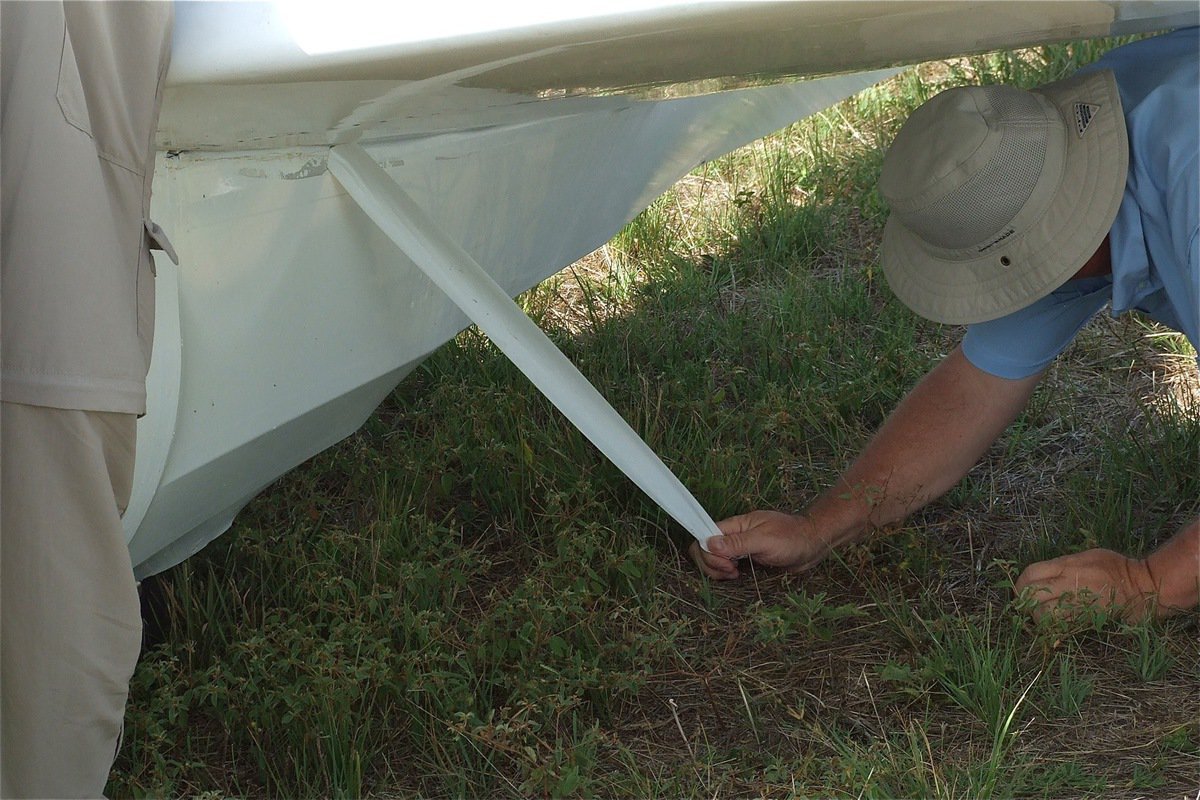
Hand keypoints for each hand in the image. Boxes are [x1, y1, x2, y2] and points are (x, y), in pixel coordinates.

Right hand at [689, 510, 832, 579]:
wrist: (812, 544)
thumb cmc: (792, 538)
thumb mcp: (764, 540)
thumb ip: (737, 543)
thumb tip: (709, 543)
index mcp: (735, 525)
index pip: (705, 536)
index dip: (708, 552)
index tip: (726, 564)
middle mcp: (733, 535)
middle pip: (704, 549)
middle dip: (711, 564)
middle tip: (731, 571)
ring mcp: (739, 547)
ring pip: (713, 559)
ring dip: (717, 570)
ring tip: (734, 575)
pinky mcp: (746, 558)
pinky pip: (725, 566)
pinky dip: (725, 573)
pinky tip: (737, 575)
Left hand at [1014, 548, 1159, 621]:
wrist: (1143, 586)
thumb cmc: (1116, 567)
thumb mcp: (1087, 555)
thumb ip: (1063, 564)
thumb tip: (1044, 574)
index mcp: (1067, 566)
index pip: (1030, 574)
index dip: (1020, 584)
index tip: (1022, 590)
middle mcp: (1068, 584)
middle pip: (1031, 595)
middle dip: (1024, 603)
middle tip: (1027, 607)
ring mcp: (1077, 603)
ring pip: (1044, 615)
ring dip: (1038, 618)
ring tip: (1041, 617)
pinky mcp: (1087, 619)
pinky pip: (1061, 627)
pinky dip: (1053, 628)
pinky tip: (1056, 626)